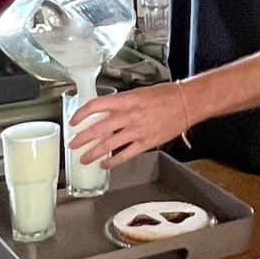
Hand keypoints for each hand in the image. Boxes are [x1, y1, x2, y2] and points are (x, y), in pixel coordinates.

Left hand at [69, 82, 188, 168]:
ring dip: (93, 153)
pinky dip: (113, 162)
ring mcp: (138, 131)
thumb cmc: (166, 95)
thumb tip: (105, 112)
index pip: (97, 105)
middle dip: (82, 138)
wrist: (187, 102)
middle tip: (72, 144)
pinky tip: (105, 165)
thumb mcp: (139, 93)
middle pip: (99, 129)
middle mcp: (130, 115)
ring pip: (109, 145)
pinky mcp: (146, 143)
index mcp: (127, 100)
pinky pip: (125, 155)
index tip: (74, 120)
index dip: (82, 113)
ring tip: (84, 158)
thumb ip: (122, 103)